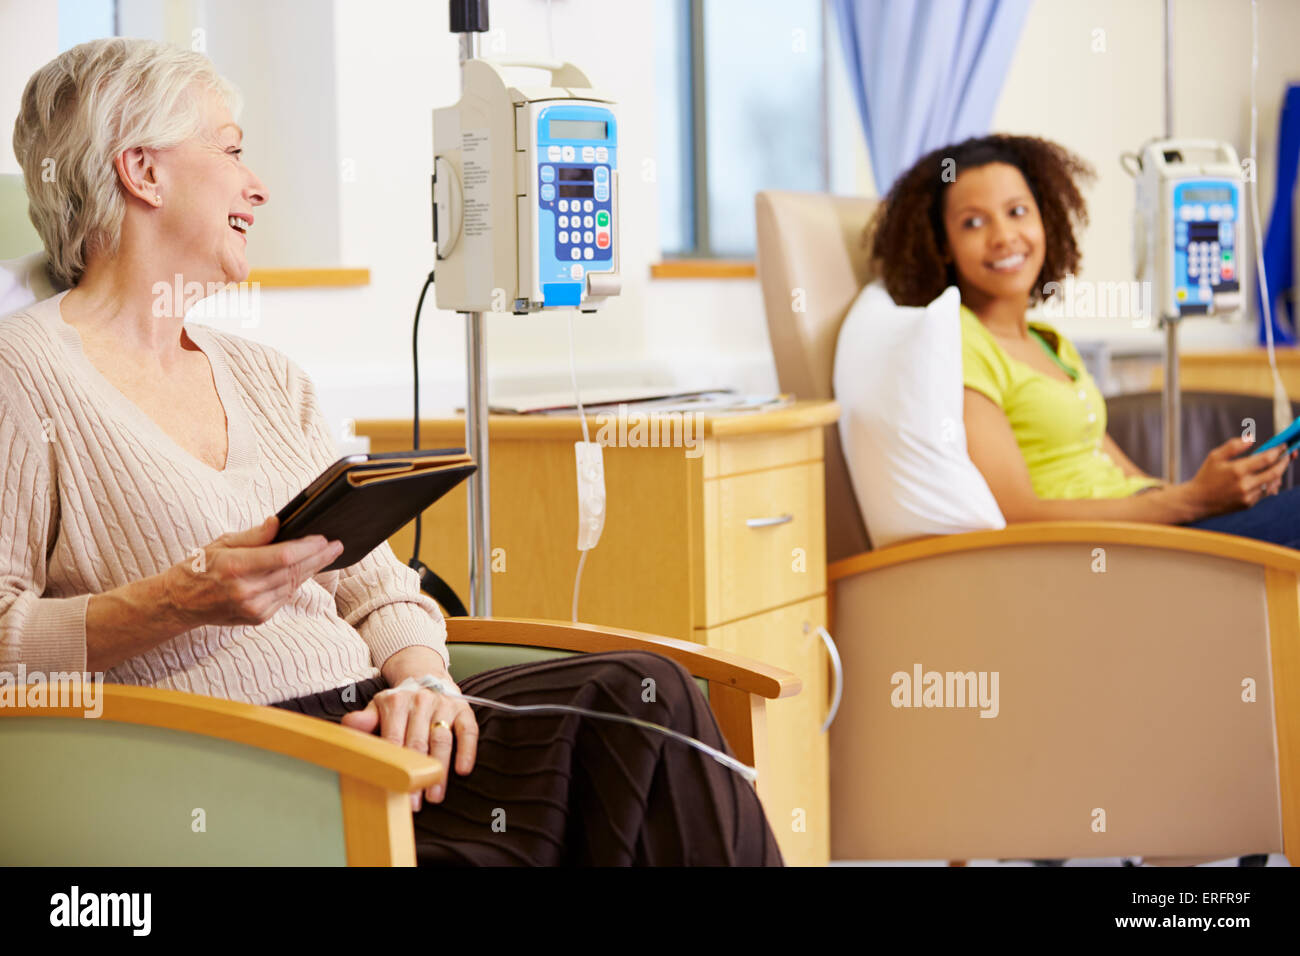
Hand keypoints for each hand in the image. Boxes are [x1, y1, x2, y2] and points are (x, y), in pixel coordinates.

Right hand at [163, 515, 342, 628]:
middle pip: (293, 571)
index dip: (308, 548)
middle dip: (319, 558)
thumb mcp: (222, 543)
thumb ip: (253, 535)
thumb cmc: (199, 567)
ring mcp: (253, 607)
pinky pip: (285, 597)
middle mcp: (246, 590)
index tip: (325, 538)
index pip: (283, 557)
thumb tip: (277, 522)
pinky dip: (296, 583)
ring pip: (293, 585)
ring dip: (311, 570)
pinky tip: (304, 572)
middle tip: (337, 546)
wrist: (179, 603)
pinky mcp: (258, 617)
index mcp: (235, 567)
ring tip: (326, 556)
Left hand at [341, 658, 478, 810]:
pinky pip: (468, 731)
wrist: (424, 677)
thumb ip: (364, 720)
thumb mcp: (377, 708)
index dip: (395, 768)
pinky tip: (462, 770)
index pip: (394, 740)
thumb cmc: (399, 704)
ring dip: (440, 770)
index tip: (394, 791)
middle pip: (418, 743)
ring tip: (435, 795)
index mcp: (396, 703)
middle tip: (414, 803)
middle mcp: (421, 701)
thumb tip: (350, 724)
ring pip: (442, 740)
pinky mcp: (463, 709)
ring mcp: (443, 705)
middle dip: (416, 775)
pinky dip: (467, 750)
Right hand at [1184, 437, 1294, 516]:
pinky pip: (1264, 493)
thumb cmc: (1206, 476)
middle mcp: (1245, 484)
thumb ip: (1233, 446)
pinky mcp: (1248, 504)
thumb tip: (1252, 438)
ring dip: (1278, 474)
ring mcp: (1248, 496)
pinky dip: (1269, 484)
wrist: (1197, 501)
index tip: (1283, 445)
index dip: (1278, 451)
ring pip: (1272, 483)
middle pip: (1275, 472)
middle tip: (1287, 456)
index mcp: (1237, 470)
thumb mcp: (1214, 456)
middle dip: (1284, 463)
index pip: (1266, 458)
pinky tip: (1267, 478)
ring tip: (1278, 466)